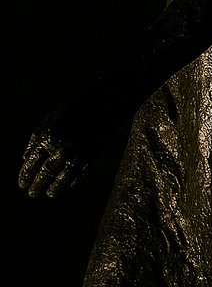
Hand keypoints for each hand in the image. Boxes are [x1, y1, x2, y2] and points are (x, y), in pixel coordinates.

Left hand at [19, 77, 135, 199]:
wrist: (109, 98)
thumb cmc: (78, 104)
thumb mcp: (52, 117)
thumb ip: (37, 138)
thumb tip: (25, 159)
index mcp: (48, 136)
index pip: (31, 164)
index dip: (25, 176)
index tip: (23, 184)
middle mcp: (61, 148)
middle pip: (44, 175)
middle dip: (37, 186)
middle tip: (32, 193)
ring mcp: (77, 155)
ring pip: (60, 181)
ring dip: (53, 189)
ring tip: (48, 193)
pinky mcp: (92, 158)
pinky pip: (77, 177)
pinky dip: (70, 184)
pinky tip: (65, 187)